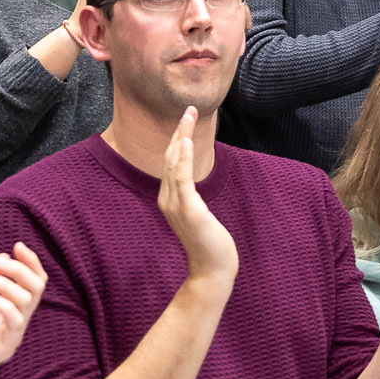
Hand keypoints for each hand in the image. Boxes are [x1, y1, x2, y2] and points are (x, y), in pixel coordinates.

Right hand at [158, 107, 238, 284]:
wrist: (212, 268)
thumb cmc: (208, 243)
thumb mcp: (199, 214)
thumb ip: (192, 198)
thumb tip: (192, 185)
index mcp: (169, 199)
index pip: (171, 163)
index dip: (177, 139)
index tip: (186, 120)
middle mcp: (167, 199)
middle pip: (170, 158)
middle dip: (178, 132)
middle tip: (189, 109)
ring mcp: (176, 205)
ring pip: (174, 164)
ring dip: (180, 138)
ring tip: (188, 117)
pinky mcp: (190, 210)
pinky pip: (182, 179)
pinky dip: (182, 159)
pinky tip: (184, 142)